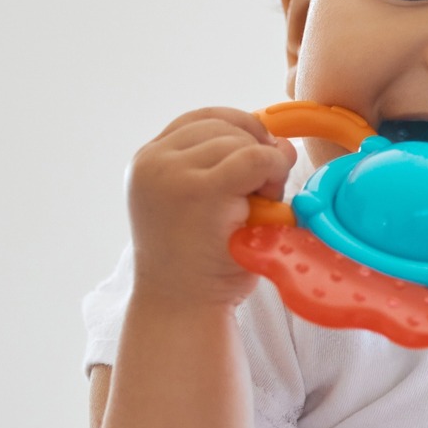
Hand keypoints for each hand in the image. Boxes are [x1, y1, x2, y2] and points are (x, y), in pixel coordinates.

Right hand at [127, 106, 295, 309]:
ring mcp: (172, 173)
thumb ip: (222, 165)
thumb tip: (280, 139)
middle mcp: (153, 161)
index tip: (256, 165)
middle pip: (224, 125)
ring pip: (241, 140)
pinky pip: (254, 158)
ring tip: (256, 209)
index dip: (241, 132)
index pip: (203, 119)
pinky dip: (273, 172)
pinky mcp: (200, 190)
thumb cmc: (200, 262)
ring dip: (264, 168)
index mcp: (148, 161)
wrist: (183, 307)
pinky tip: (268, 203)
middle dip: (253, 152)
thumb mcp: (198, 202)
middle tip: (258, 198)